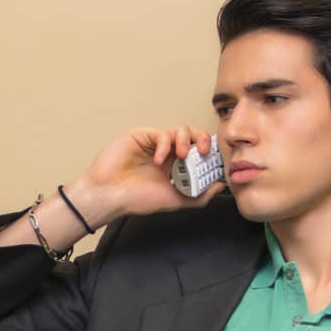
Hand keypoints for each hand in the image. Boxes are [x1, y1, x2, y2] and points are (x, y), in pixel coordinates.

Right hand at [62, 126, 225, 227]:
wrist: (109, 195)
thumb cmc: (136, 199)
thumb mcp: (175, 201)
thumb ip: (199, 196)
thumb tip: (220, 186)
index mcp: (176, 168)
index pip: (199, 152)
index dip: (208, 153)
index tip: (213, 160)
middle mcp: (167, 153)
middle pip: (193, 136)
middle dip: (202, 140)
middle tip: (203, 152)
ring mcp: (155, 144)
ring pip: (181, 130)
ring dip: (186, 140)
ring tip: (181, 156)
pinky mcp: (143, 136)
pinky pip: (162, 133)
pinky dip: (165, 144)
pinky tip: (159, 160)